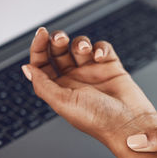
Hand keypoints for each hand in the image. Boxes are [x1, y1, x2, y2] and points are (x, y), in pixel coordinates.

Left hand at [23, 27, 156, 141]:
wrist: (129, 123)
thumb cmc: (99, 120)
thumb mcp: (63, 103)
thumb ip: (43, 85)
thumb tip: (27, 69)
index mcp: (60, 89)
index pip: (43, 64)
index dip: (39, 48)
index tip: (42, 34)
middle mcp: (75, 79)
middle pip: (59, 51)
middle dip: (58, 41)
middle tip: (61, 39)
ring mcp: (93, 72)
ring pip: (80, 46)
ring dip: (80, 43)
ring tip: (85, 50)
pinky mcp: (111, 67)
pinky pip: (102, 48)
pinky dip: (100, 48)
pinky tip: (100, 57)